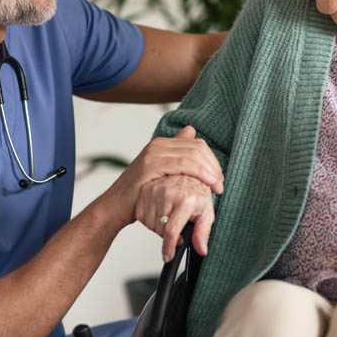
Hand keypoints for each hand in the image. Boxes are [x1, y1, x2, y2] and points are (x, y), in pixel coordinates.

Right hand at [102, 126, 222, 227]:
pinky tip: (207, 183)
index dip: (212, 160)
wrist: (116, 205)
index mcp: (162, 144)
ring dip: (210, 171)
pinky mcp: (151, 165)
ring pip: (192, 155)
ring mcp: (153, 153)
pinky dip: (199, 173)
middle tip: (220, 185)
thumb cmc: (140, 193)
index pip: (197, 144)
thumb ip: (176, 155)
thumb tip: (191, 130)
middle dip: (214, 166)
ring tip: (217, 187)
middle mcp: (158, 144)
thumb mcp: (161, 173)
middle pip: (197, 148)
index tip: (219, 178)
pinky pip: (183, 164)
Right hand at [135, 175, 214, 260]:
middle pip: (160, 230)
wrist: (187, 172)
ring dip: (159, 227)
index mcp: (185, 200)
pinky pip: (142, 215)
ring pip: (150, 223)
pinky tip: (160, 211)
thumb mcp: (206, 212)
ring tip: (170, 217)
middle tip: (177, 227)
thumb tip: (201, 249)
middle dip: (168, 236)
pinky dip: (150, 218)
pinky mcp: (145, 190)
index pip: (172, 231)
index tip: (168, 256)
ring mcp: (155, 191)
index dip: (168, 248)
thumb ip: (203, 232)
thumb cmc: (198, 192)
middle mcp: (168, 193)